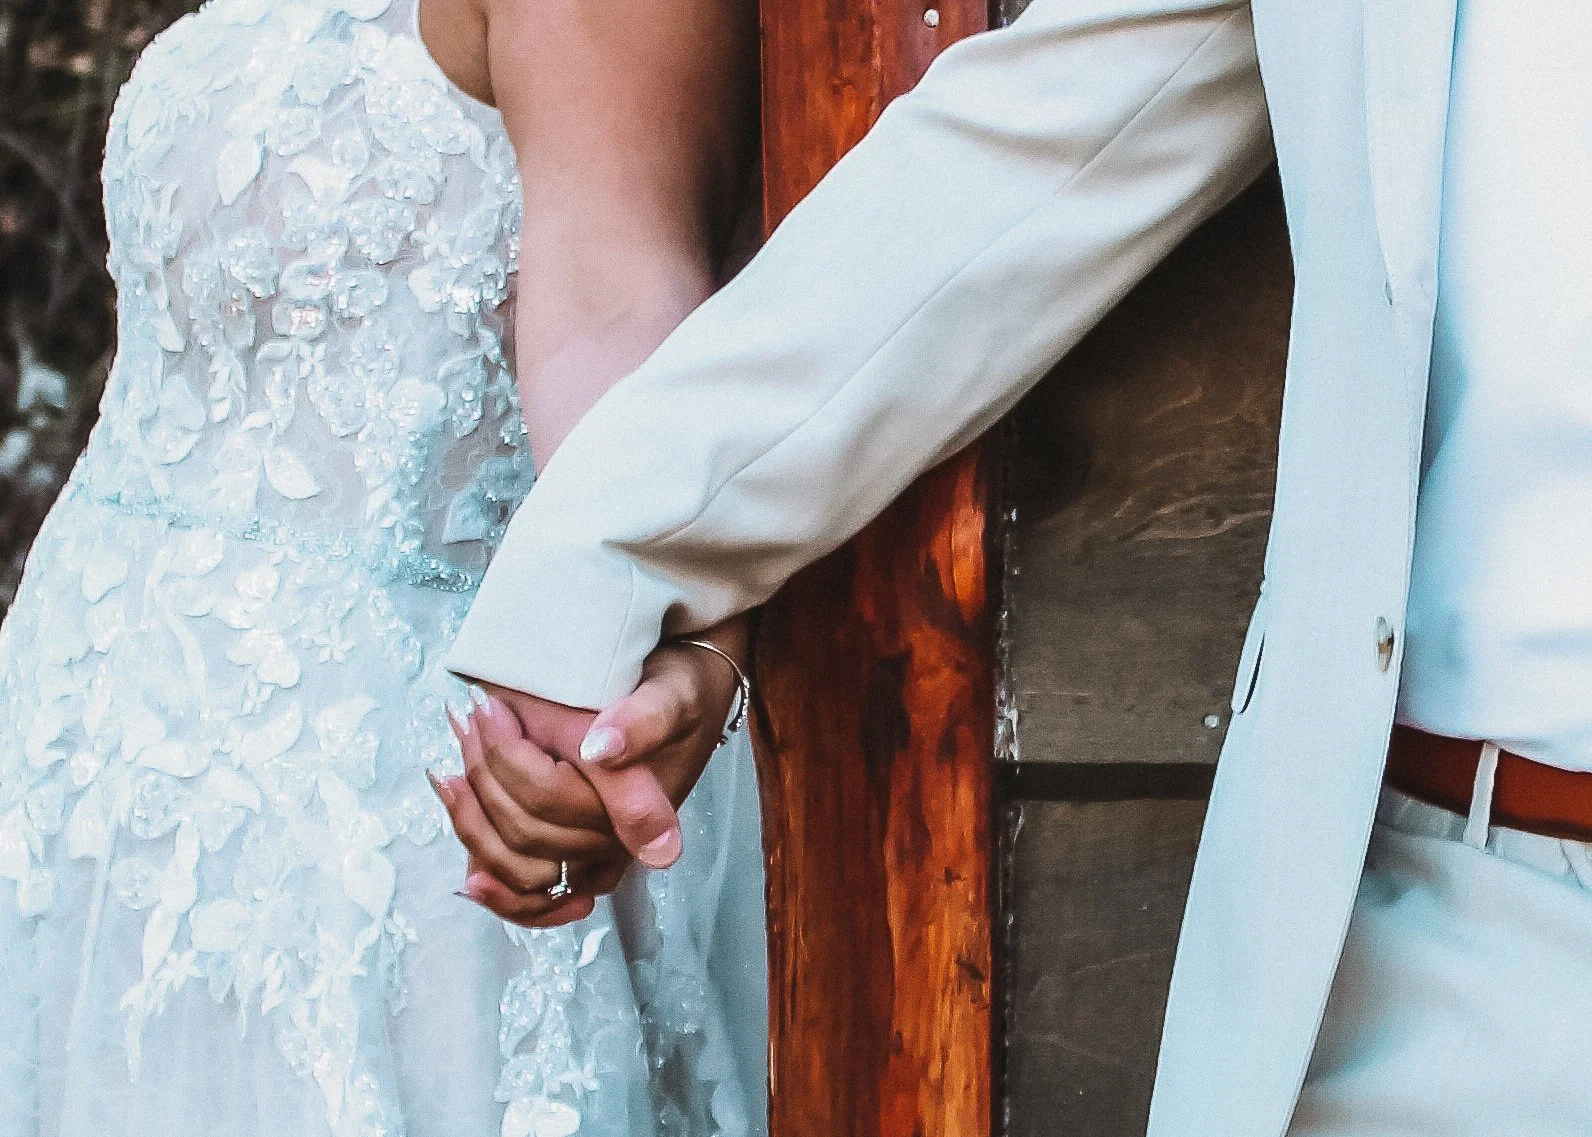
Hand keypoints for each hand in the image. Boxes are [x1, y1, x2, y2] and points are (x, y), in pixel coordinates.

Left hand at [439, 616, 748, 926]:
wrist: (687, 698)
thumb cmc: (680, 694)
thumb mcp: (672, 693)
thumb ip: (644, 721)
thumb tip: (600, 750)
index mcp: (634, 809)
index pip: (546, 797)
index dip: (506, 755)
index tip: (489, 705)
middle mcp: (614, 845)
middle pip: (522, 830)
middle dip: (483, 771)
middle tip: (470, 716)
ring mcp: (593, 858)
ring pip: (514, 868)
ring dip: (472, 822)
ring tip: (449, 770)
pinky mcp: (574, 859)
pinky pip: (527, 896)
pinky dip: (494, 888)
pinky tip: (468, 871)